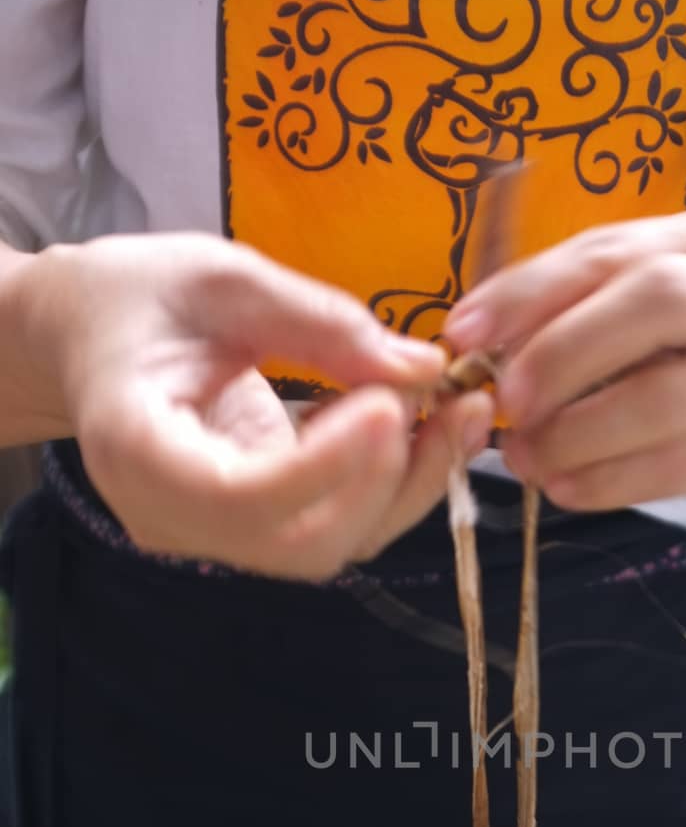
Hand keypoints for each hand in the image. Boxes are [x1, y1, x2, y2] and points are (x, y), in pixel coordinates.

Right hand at [19, 233, 490, 577]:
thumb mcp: (219, 278)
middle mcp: (171, 516)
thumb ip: (319, 322)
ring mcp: (211, 537)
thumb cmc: (136, 298)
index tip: (388, 403)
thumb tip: (424, 368)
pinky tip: (423, 428)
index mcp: (138, 449)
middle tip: (446, 402)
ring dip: (407, 487)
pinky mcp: (251, 532)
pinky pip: (333, 529)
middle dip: (388, 481)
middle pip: (301, 544)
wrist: (87, 340)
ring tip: (457, 412)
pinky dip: (389, 486)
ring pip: (330, 548)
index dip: (326, 467)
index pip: (241, 497)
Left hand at [446, 205, 685, 518]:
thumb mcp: (661, 310)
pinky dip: (609, 480)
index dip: (528, 292)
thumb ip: (583, 307)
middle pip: (652, 303)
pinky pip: (676, 465)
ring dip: (577, 432)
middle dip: (561, 354)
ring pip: (663, 395)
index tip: (463, 334)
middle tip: (506, 401)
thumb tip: (474, 341)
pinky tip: (567, 487)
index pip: (611, 251)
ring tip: (526, 457)